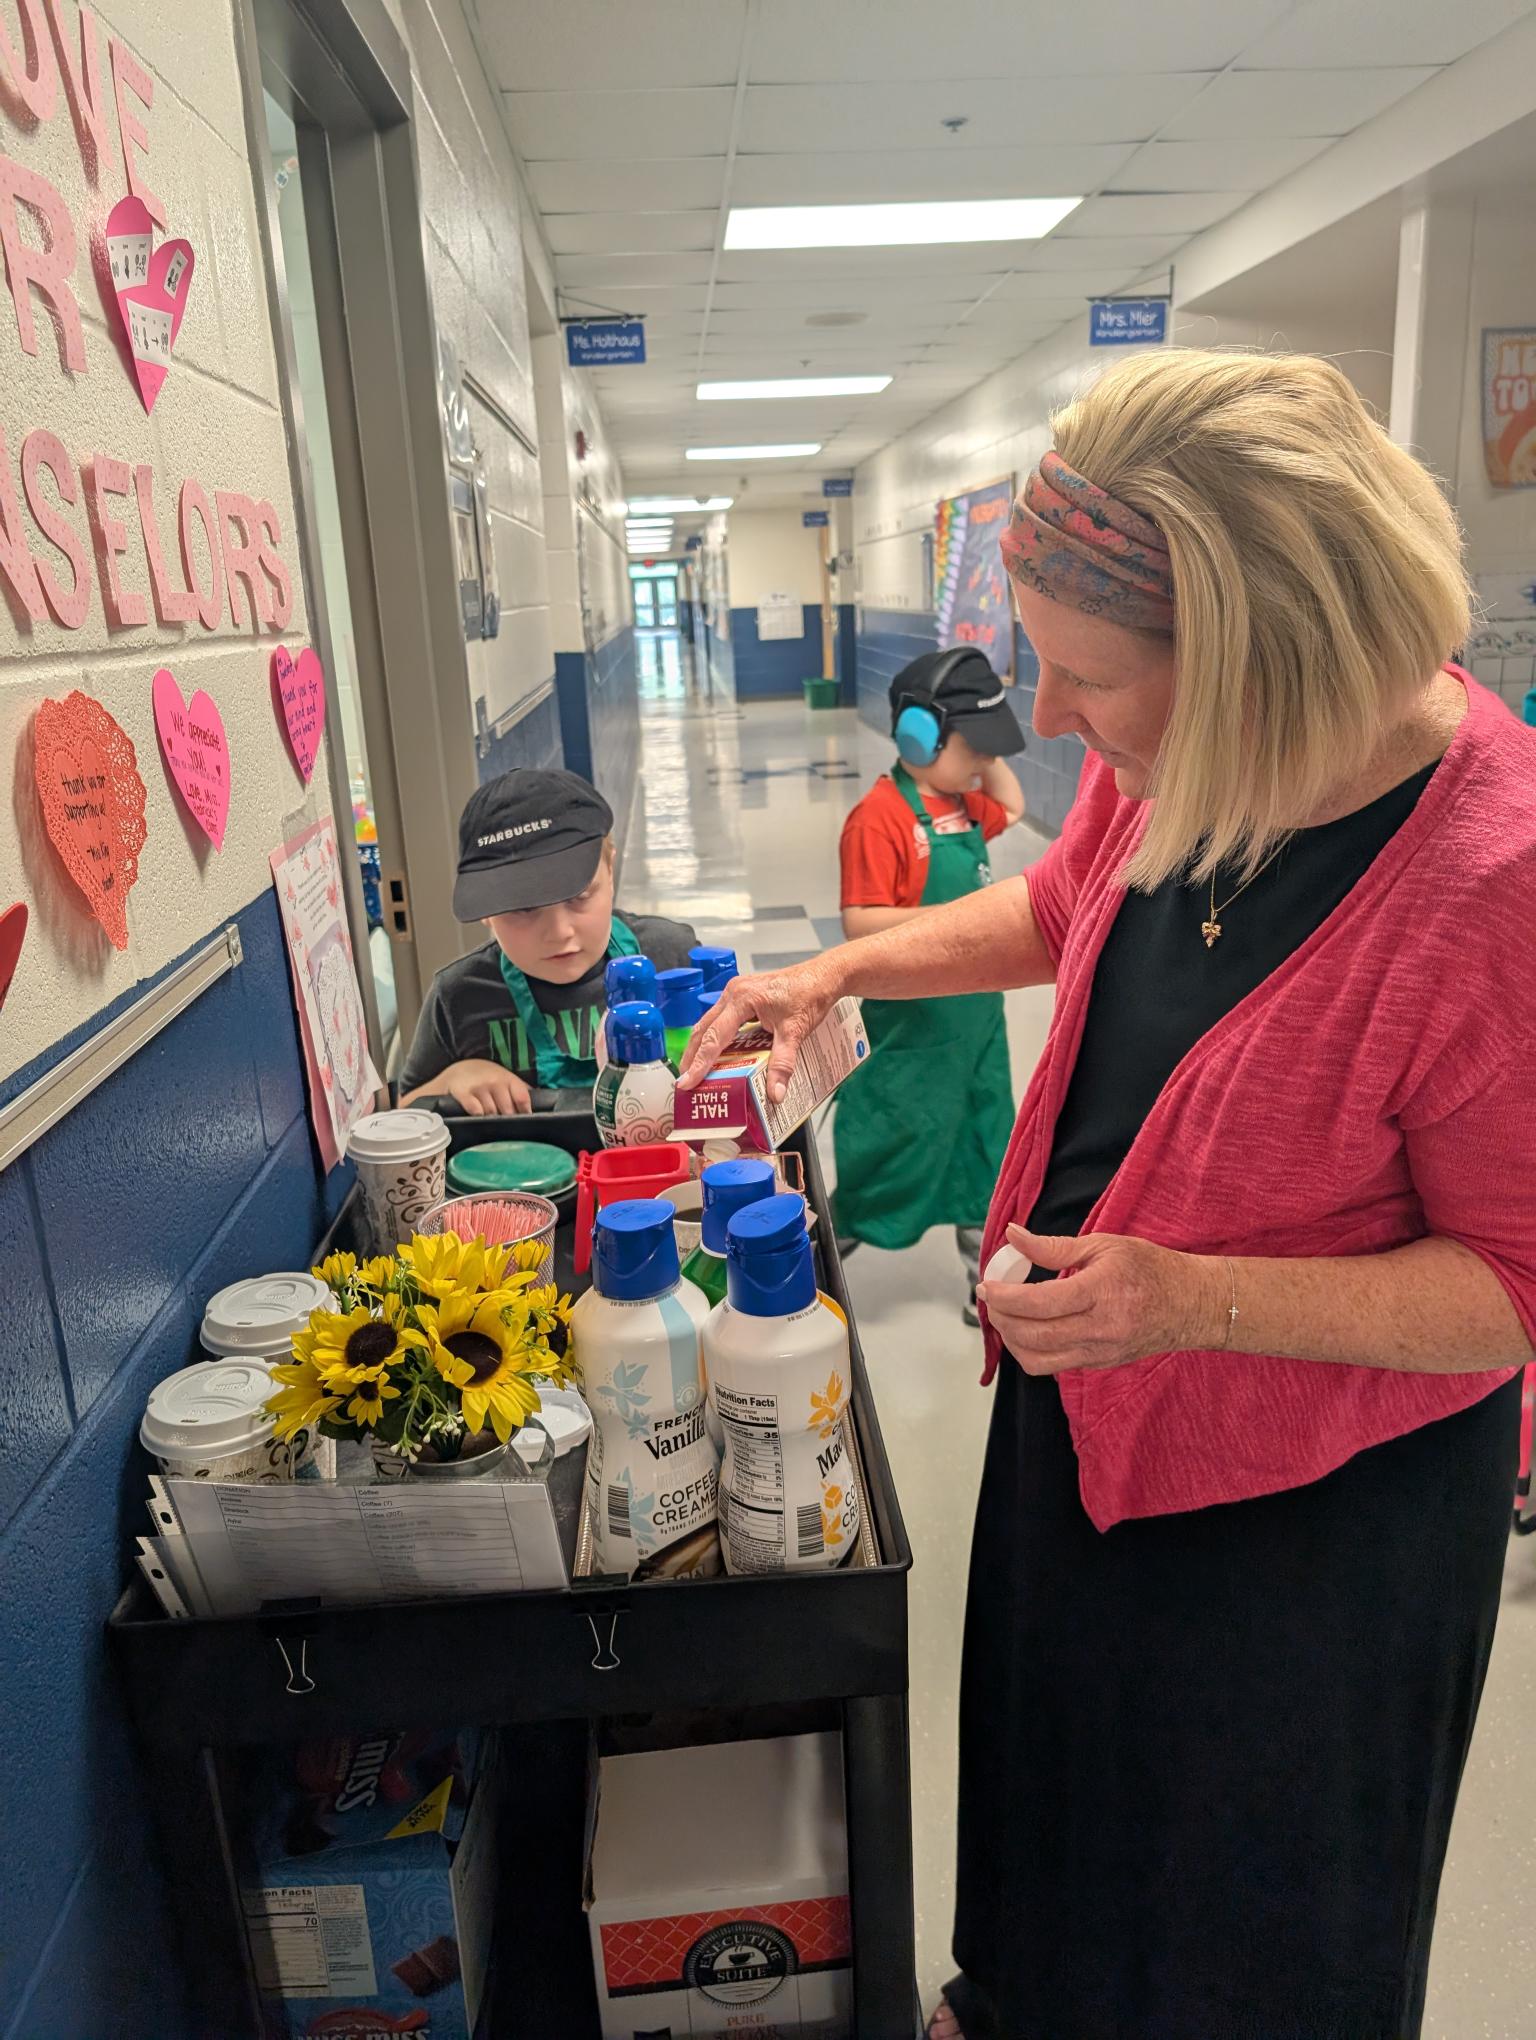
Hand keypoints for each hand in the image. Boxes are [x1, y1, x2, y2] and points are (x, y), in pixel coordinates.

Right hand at [430, 1060, 532, 1116]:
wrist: (458, 1070)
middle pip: (507, 1110)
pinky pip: (474, 1110)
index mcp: (509, 1079)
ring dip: (492, 1121)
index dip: (525, 1113)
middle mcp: (495, 1082)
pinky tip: (478, 1118)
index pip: (522, 1098)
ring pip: (491, 1113)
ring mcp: (479, 1087)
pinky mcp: (463, 1093)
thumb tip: (540, 1106)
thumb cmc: (487, 1078)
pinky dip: (478, 1117)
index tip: (525, 1124)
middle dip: (508, 1120)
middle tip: (507, 1128)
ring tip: (492, 1123)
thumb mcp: (505, 1079)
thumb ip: (519, 1092)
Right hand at [677, 953, 844, 1104]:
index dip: (699, 1063)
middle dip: (692, 1057)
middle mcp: (733, 993)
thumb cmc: (810, 995)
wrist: (824, 976)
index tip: (688, 1082)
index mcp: (741, 999)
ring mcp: (736, 993)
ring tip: (694, 1071)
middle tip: (684, 1082)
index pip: (714, 1037)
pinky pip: (721, 1019)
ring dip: (701, 1047)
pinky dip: (715, 1038)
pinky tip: (715, 1054)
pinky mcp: (743, 997)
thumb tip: (775, 1092)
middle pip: (703, 1029)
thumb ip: (783, 1063)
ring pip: (710, 1023)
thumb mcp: (795, 1032)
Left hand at [979, 1225, 1223, 1376]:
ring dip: (1011, 1341)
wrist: (1192, 1304)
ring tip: (1005, 1316)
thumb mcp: (1103, 1245)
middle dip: (1000, 1319)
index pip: (1039, 1303)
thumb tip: (1013, 1236)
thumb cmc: (1150, 1268)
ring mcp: (1100, 1353)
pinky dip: (1031, 1350)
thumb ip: (1053, 1247)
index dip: (1004, 1296)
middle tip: (992, 1299)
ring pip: (1038, 1361)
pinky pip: (1054, 1366)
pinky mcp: (1100, 1365)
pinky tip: (1029, 1328)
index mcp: (1101, 1292)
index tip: (986, 1284)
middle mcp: (1100, 1329)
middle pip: (1033, 1336)